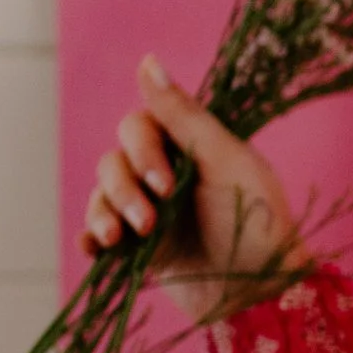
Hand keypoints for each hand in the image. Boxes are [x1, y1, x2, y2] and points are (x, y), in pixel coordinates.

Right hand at [82, 57, 300, 324]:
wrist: (261, 293)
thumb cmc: (257, 222)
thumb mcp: (227, 162)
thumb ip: (184, 115)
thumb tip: (147, 59)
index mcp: (190, 146)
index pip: (139, 125)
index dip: (142, 150)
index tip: (166, 182)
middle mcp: (166, 173)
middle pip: (114, 160)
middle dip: (125, 189)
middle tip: (150, 220)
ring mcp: (150, 210)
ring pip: (102, 194)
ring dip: (105, 212)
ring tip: (123, 240)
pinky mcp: (139, 248)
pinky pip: (97, 233)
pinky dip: (91, 237)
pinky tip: (96, 248)